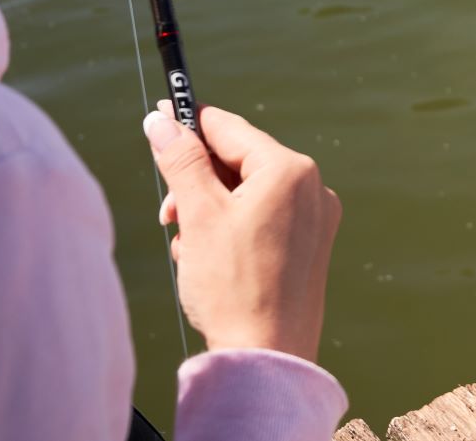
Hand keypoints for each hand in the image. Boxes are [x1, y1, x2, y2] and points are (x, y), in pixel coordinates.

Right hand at [146, 101, 339, 358]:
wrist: (266, 357)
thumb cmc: (233, 286)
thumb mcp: (198, 214)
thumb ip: (180, 161)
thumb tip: (161, 120)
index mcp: (290, 169)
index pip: (229, 128)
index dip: (189, 124)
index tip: (159, 118)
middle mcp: (312, 187)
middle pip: (238, 162)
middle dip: (196, 184)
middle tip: (168, 212)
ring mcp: (316, 218)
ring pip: (246, 193)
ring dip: (208, 212)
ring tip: (188, 247)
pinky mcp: (310, 246)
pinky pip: (262, 220)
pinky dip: (230, 231)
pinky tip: (208, 261)